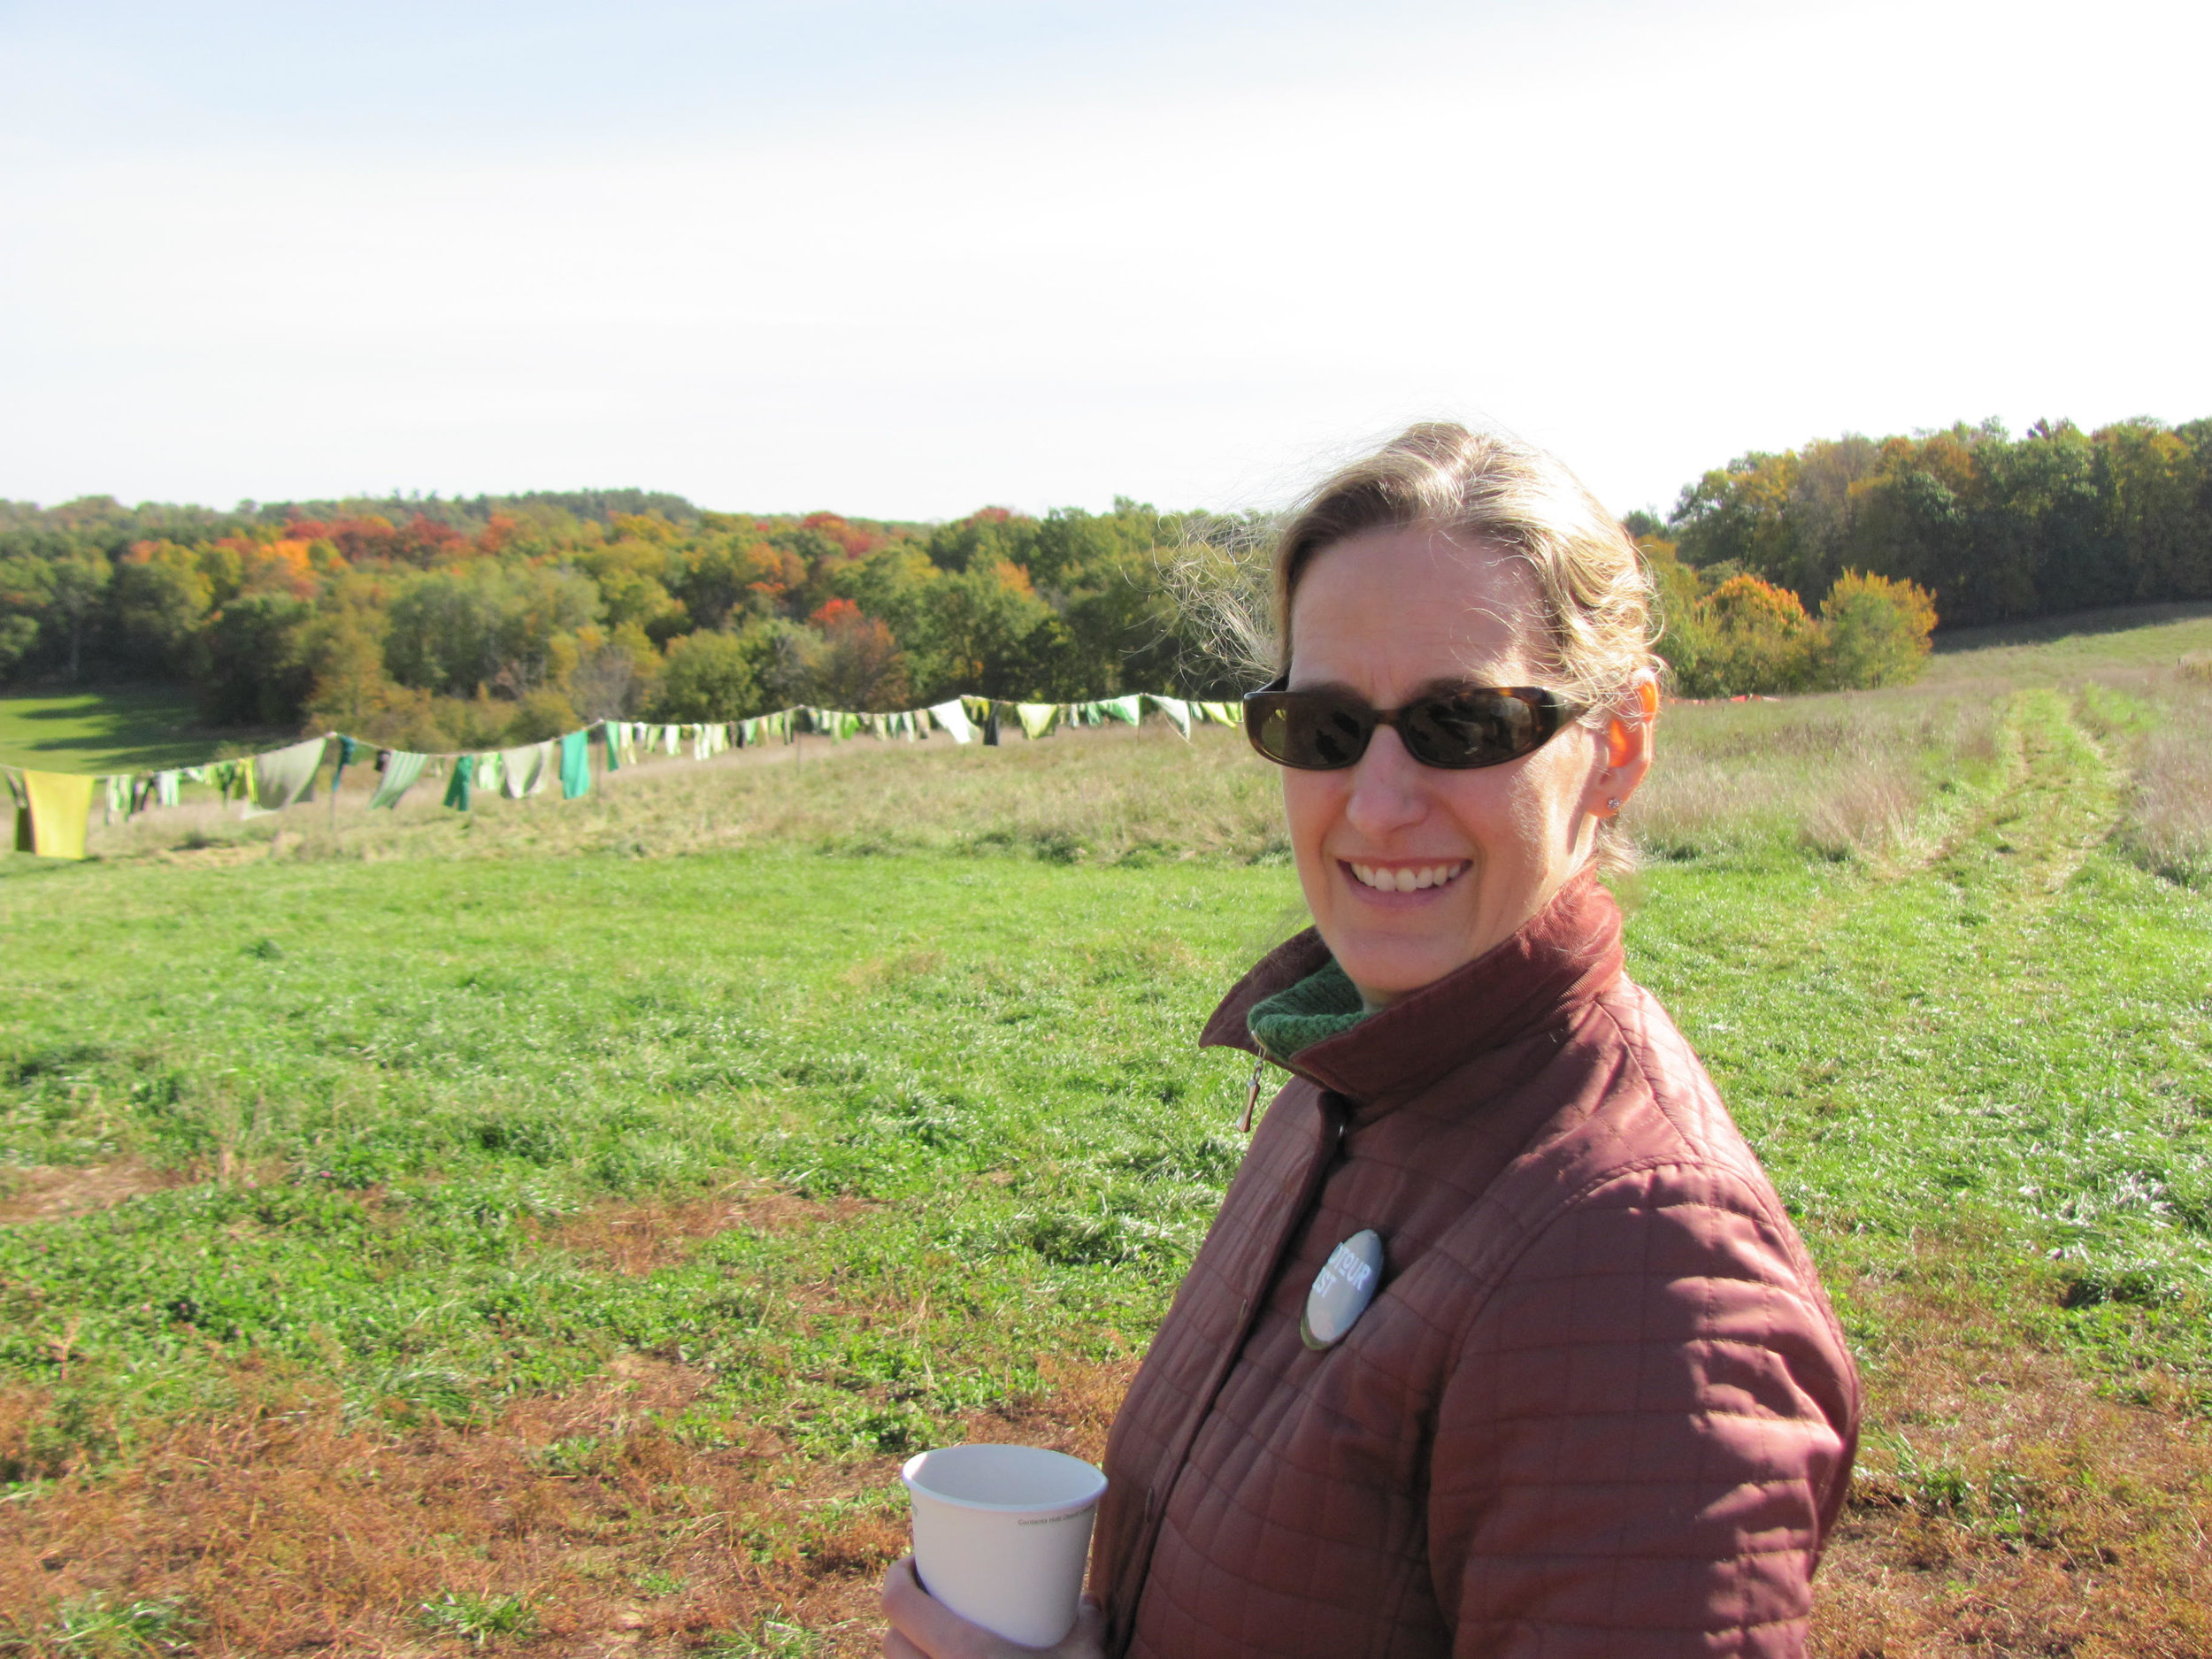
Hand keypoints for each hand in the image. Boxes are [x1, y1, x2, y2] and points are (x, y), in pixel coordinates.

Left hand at [880, 1556, 1105, 1658]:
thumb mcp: (1085, 1658)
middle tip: (927, 1603)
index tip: (915, 1564)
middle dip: (902, 1620)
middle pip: (890, 1642)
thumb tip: (1088, 1602)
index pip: (898, 1606)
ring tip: (931, 1646)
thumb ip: (1086, 1624)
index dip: (897, 1577)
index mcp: (964, 1654)